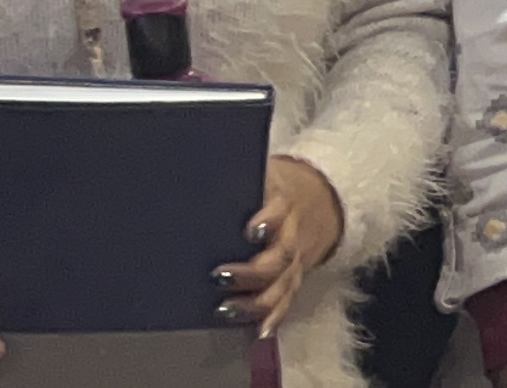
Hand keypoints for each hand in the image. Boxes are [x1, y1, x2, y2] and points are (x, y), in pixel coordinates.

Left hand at [219, 155, 344, 332]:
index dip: (269, 220)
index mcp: (282, 203)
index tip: (251, 230)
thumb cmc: (269, 188)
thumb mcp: (259, 174)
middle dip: (252, 271)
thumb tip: (191, 180)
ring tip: (226, 309)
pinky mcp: (292, 279)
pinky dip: (273, 318)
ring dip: (257, 301)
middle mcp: (291, 234)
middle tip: (220, 276)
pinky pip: (286, 301)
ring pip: (282, 285)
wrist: (316, 199)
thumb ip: (234, 180)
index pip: (279, 211)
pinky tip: (259, 332)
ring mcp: (294, 261)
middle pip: (280, 256)